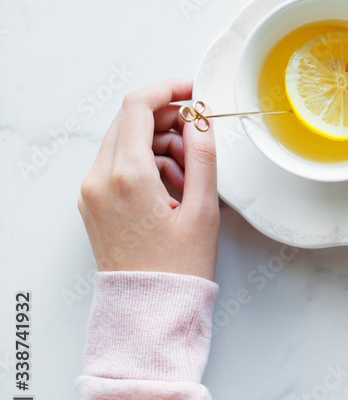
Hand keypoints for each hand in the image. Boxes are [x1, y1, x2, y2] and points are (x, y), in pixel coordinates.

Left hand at [77, 79, 219, 280]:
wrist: (149, 309)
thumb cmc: (177, 268)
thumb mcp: (203, 208)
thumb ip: (203, 155)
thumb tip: (200, 119)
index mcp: (127, 176)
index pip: (138, 106)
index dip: (169, 90)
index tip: (193, 91)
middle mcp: (100, 179)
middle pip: (130, 121)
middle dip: (167, 121)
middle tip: (198, 140)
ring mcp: (92, 192)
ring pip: (125, 142)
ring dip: (159, 145)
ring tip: (190, 177)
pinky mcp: (93, 203)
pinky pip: (118, 165)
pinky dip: (146, 164)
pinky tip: (173, 189)